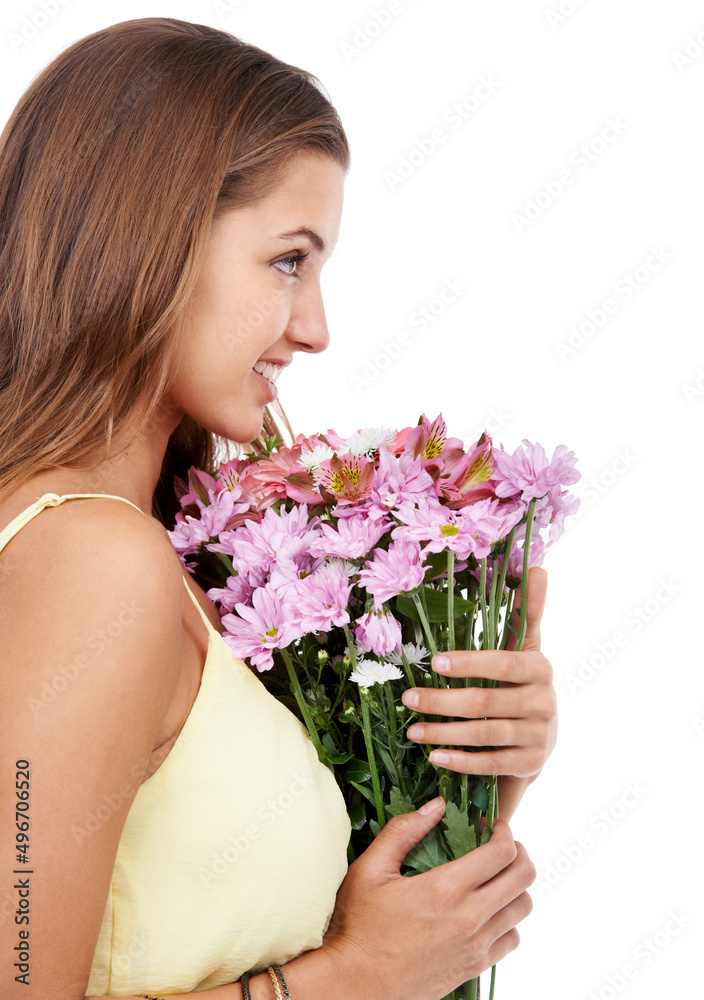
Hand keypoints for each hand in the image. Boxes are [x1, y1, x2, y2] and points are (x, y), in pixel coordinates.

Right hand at [318, 800, 535, 999]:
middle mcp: (469, 918)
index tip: (493, 826)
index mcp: (445, 889)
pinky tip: (487, 910)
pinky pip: (512, 939)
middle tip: (500, 845)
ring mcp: (475, 946)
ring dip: (516, 886)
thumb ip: (403, 831)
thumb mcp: (370, 869)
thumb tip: (436, 805)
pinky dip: (508, 919)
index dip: (504, 832)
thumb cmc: (359, 926)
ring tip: (496, 876)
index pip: (502, 853)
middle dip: (519, 852)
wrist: (356, 984)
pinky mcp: (474, 968)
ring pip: (523, 908)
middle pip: (524, 877)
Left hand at [401, 567, 556, 778]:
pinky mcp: (531, 763)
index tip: (436, 663)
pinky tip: (435, 758)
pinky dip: (462, 762)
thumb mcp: (526, 648)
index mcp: (539, 667)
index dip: (470, 663)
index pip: (502, 663)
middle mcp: (544, 701)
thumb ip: (527, 612)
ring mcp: (539, 735)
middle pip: (486, 701)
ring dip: (445, 734)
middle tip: (408, 698)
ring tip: (413, 730)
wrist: (542, 736)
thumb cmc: (522, 682)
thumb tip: (538, 567)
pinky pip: (492, 764)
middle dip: (443, 702)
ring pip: (486, 734)